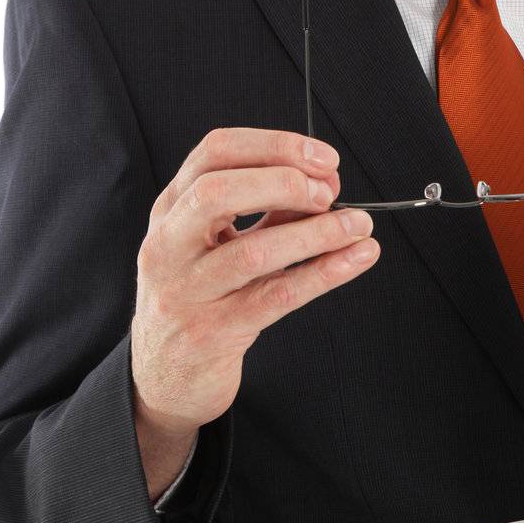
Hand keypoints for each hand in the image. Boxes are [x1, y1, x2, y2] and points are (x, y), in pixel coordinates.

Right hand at [131, 127, 380, 436]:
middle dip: (283, 181)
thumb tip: (325, 181)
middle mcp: (168, 245)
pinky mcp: (212, 333)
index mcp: (171, 208)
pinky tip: (355, 259)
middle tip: (329, 191)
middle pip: (217, 191)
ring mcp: (185, 291)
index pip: (215, 152)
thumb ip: (268, 209)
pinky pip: (276, 297)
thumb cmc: (200, 296)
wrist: (165, 376)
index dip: (274, 146)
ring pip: (253, 251)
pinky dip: (323, 273)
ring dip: (317, 233)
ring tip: (358, 224)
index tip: (322, 158)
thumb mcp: (221, 243)